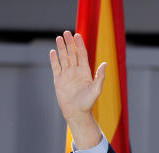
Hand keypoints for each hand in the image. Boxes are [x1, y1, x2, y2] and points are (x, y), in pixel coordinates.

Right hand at [49, 31, 104, 148]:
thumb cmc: (88, 103)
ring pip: (63, 58)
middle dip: (70, 43)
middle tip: (67, 32)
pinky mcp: (58, 80)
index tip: (78, 35)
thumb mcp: (96, 89)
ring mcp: (67, 75)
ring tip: (59, 37)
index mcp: (85, 72)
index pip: (82, 55)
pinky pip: (56, 67)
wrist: (76, 113)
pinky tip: (53, 51)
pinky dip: (54, 59)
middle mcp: (76, 72)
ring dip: (61, 48)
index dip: (80, 45)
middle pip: (72, 54)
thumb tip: (105, 64)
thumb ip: (100, 76)